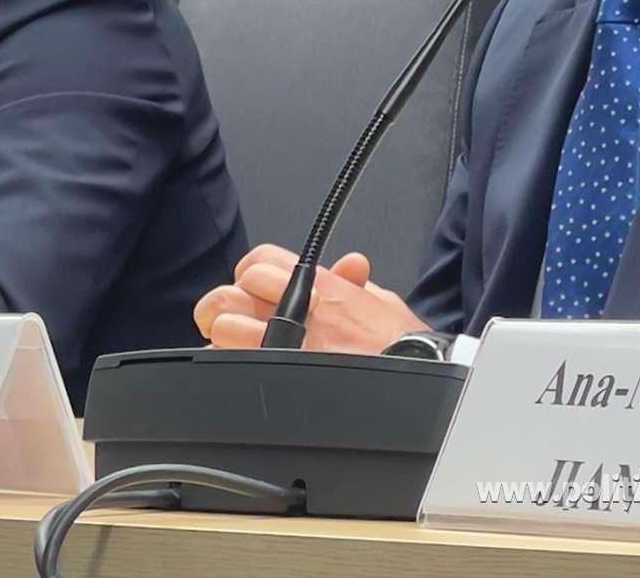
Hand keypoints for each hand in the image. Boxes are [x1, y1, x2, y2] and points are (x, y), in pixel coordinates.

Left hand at [193, 244, 422, 354]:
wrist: (416, 378)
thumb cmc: (404, 346)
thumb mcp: (385, 303)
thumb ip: (357, 283)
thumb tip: (350, 264)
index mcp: (321, 285)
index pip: (260, 261)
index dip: (249, 274)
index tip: (253, 289)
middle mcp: (298, 309)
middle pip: (230, 293)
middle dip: (226, 306)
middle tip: (235, 319)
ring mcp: (285, 345)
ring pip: (223, 328)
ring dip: (224, 338)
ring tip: (237, 348)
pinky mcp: (279, 374)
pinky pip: (232, 366)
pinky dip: (230, 368)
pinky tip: (241, 373)